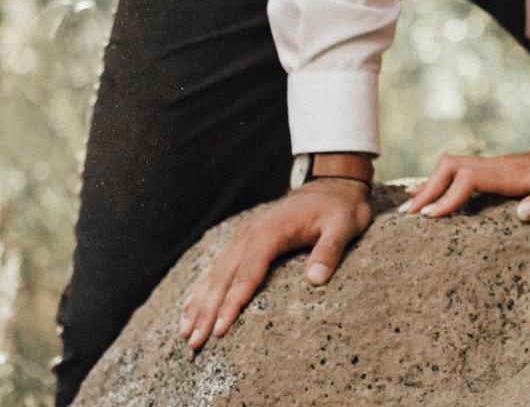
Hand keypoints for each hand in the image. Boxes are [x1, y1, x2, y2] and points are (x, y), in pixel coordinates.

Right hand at [180, 178, 372, 350]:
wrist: (331, 186)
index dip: (232, 304)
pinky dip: (202, 286)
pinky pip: (217, 265)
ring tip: (185, 332)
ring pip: (214, 273)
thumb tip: (315, 280)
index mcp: (269, 232)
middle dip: (207, 312)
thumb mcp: (344, 226)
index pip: (247, 274)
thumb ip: (330, 250)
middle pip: (223, 278)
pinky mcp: (243, 238)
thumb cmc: (339, 209)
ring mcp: (243, 235)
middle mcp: (249, 233)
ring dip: (198, 303)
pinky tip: (190, 305)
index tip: (220, 330)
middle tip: (195, 342)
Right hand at [398, 145, 529, 221]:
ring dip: (431, 185)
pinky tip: (429, 198)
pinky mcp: (496, 172)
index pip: (470, 177)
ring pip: (453, 167)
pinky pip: (462, 173)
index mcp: (513, 173)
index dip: (449, 196)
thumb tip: (522, 215)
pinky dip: (442, 184)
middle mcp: (499, 165)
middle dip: (428, 188)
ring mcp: (496, 166)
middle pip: (452, 166)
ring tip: (408, 210)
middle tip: (407, 216)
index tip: (431, 218)